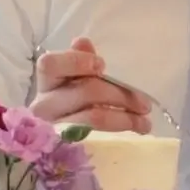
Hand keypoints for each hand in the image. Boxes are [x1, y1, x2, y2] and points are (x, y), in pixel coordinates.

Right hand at [29, 37, 151, 133]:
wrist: (54, 140)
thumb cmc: (70, 102)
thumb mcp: (74, 79)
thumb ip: (79, 60)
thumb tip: (82, 42)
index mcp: (47, 81)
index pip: (50, 65)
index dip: (76, 61)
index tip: (102, 65)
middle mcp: (44, 105)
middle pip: (84, 91)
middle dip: (119, 94)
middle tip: (144, 102)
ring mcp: (53, 128)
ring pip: (93, 117)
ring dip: (125, 117)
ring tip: (145, 121)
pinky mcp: (66, 148)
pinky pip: (96, 136)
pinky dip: (120, 128)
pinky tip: (137, 128)